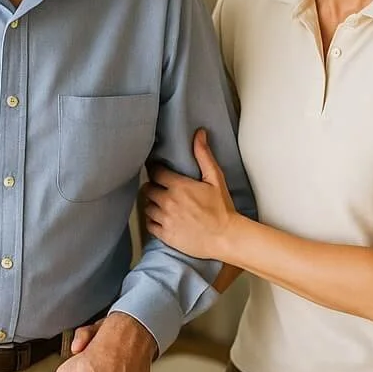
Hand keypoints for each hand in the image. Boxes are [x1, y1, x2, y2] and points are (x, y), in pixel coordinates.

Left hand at [144, 128, 237, 259]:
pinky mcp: (165, 235)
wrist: (226, 237)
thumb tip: (199, 134)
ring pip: (146, 206)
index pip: (155, 172)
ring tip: (160, 204)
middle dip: (152, 187)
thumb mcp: (215, 178)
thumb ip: (204, 156)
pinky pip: (149, 224)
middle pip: (148, 189)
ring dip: (152, 204)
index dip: (156, 171)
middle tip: (160, 189)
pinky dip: (152, 220)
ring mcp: (165, 219)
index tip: (159, 172)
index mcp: (178, 186)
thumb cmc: (222, 209)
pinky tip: (160, 219)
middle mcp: (168, 202)